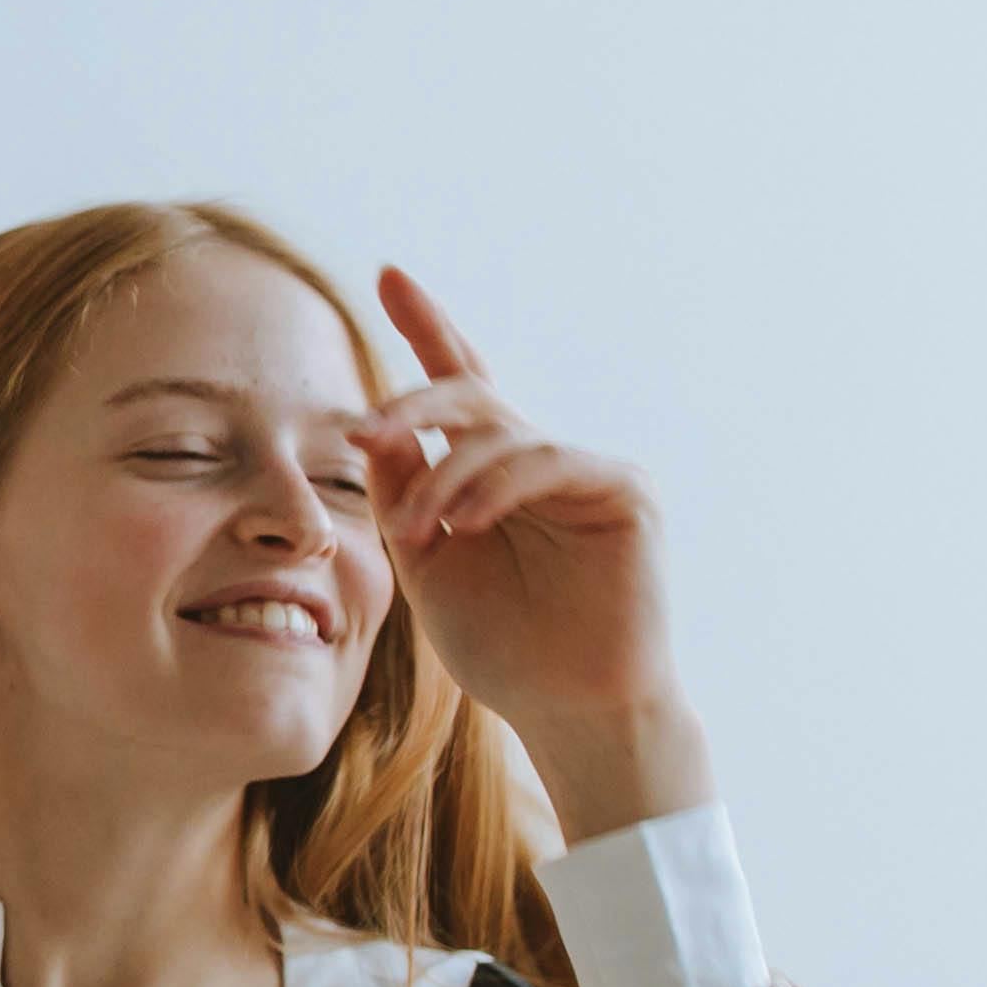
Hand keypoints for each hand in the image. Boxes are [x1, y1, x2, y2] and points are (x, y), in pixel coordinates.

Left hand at [349, 274, 707, 830]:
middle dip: (410, 401)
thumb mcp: (427, 565)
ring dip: (442, 479)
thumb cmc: (505, 650)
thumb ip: (403, 493)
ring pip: (499, 432)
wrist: (568, 712)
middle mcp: (540, 460)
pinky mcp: (625, 491)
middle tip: (362, 429)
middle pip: (470, 391)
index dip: (427, 326)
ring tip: (416, 532)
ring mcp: (586, 471)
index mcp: (491, 473)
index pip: (459, 383)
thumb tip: (375, 429)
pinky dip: (496, 488)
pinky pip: (548, 461)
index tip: (389, 274)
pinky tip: (467, 524)